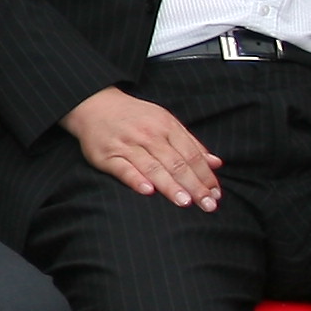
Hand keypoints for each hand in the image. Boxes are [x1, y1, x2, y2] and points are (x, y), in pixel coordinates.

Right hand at [62, 88, 221, 209]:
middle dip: (194, 185)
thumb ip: (190, 143)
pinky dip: (135, 179)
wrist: (94, 105)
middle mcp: (148, 135)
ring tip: (185, 202)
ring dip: (170, 186)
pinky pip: (123, 169)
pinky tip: (148, 191)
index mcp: (166, 126)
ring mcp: (127, 145)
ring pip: (153, 167)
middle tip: (208, 205)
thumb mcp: (166, 122)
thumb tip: (216, 163)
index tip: (216, 194)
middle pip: (176, 163)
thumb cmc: (135, 117)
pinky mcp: (107, 155)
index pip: (191, 154)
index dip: (205, 175)